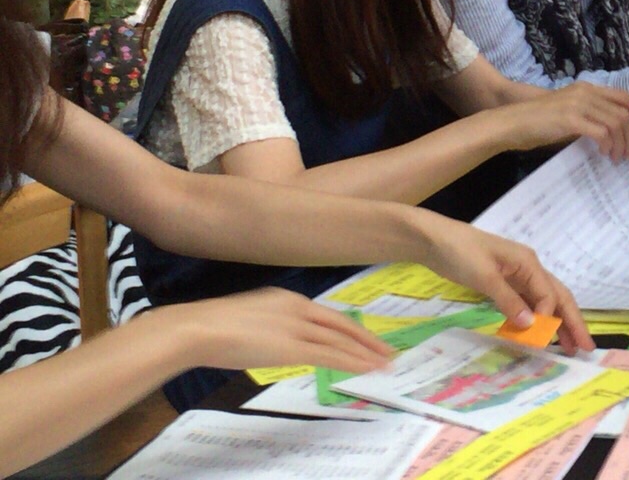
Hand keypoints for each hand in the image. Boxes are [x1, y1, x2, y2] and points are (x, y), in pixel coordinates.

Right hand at [165, 287, 393, 372]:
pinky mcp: (292, 348)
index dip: (350, 328)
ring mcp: (297, 328)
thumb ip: (270, 325)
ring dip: (366, 354)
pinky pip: (330, 356)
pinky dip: (352, 362)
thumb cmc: (213, 327)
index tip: (366, 337)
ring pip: (341, 341)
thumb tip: (276, 338)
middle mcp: (298, 309)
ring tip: (385, 364)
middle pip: (342, 325)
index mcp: (288, 299)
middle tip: (388, 351)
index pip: (328, 315)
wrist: (200, 328)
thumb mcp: (250, 317)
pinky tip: (366, 369)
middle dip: (367, 339)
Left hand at [414, 215, 592, 353]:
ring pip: (545, 302)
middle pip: (558, 297)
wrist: (434, 240)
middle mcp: (529, 269)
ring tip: (568, 347)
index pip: (548, 295)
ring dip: (557, 323)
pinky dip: (535, 319)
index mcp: (528, 263)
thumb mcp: (484, 276)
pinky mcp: (504, 283)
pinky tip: (536, 335)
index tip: (541, 340)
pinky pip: (527, 303)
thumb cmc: (460, 252)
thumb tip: (532, 325)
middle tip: (585, 348)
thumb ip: (509, 301)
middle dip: (573, 321)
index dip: (549, 319)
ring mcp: (517, 276)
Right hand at [502, 83, 628, 160]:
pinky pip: (601, 132)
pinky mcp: (570, 119)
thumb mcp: (568, 114)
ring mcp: (578, 104)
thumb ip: (588, 117)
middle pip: (623, 111)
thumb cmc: (538, 122)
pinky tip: (603, 154)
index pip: (623, 96)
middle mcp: (585, 93)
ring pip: (616, 122)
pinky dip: (607, 145)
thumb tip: (611, 134)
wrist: (512, 122)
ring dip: (622, 143)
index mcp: (586, 89)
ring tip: (618, 158)